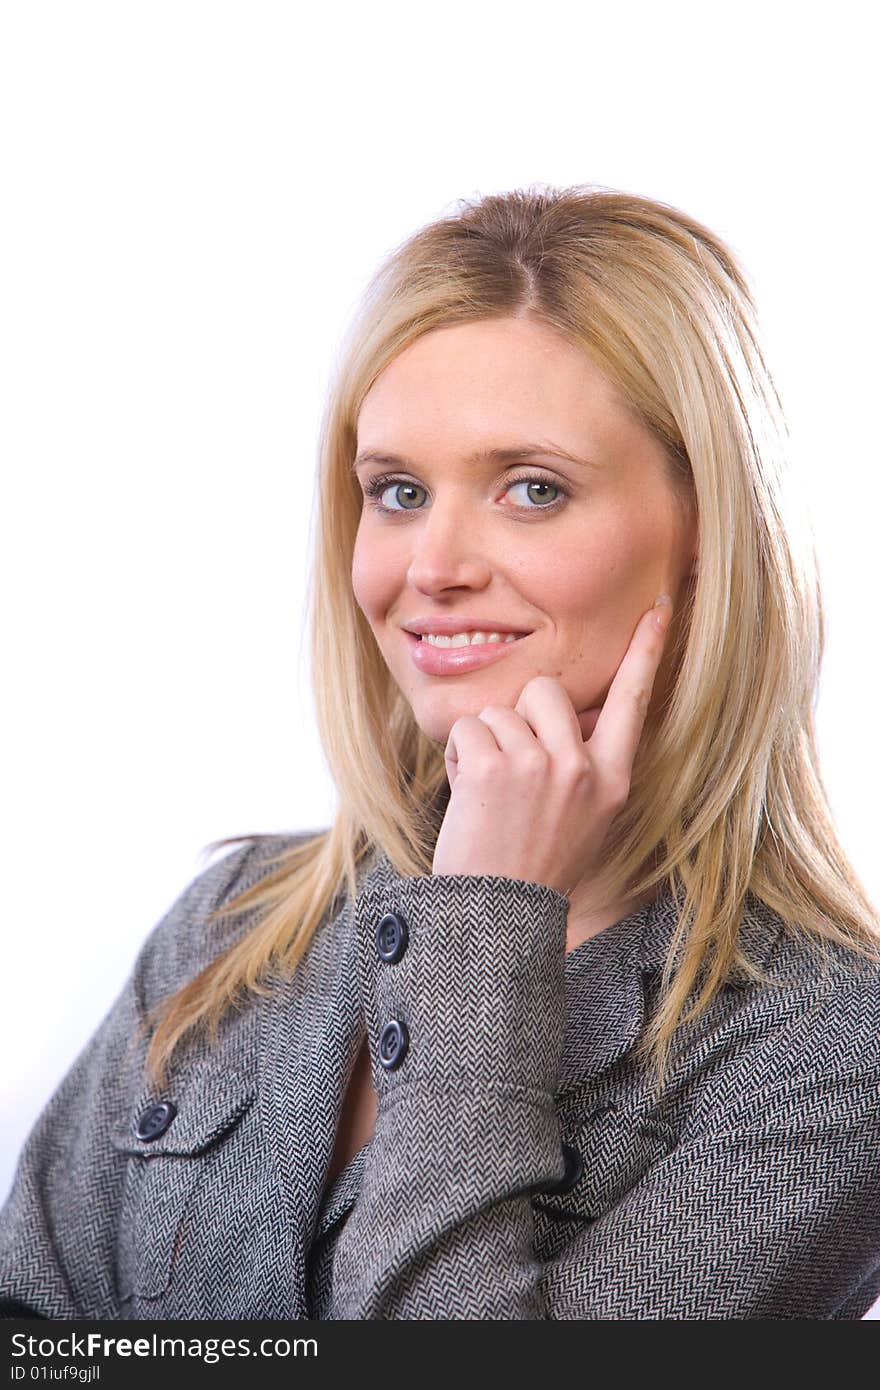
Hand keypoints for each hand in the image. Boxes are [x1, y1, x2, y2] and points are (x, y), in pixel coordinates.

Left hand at [431, 596, 673, 894]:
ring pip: (500, 711)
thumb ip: (582, 765)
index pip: (632, 702)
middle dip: (519, 715)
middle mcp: (582, 768)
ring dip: (485, 744)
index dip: (645, 652)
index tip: (657, 608)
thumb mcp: (584, 817)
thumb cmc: (534, 863)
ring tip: (490, 795)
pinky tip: (471, 796)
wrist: (498, 912)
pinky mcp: (497, 768)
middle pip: (545, 689)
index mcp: (611, 779)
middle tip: (511, 767)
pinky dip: (461, 758)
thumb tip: (563, 713)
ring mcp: (541, 766)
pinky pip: (469, 730)